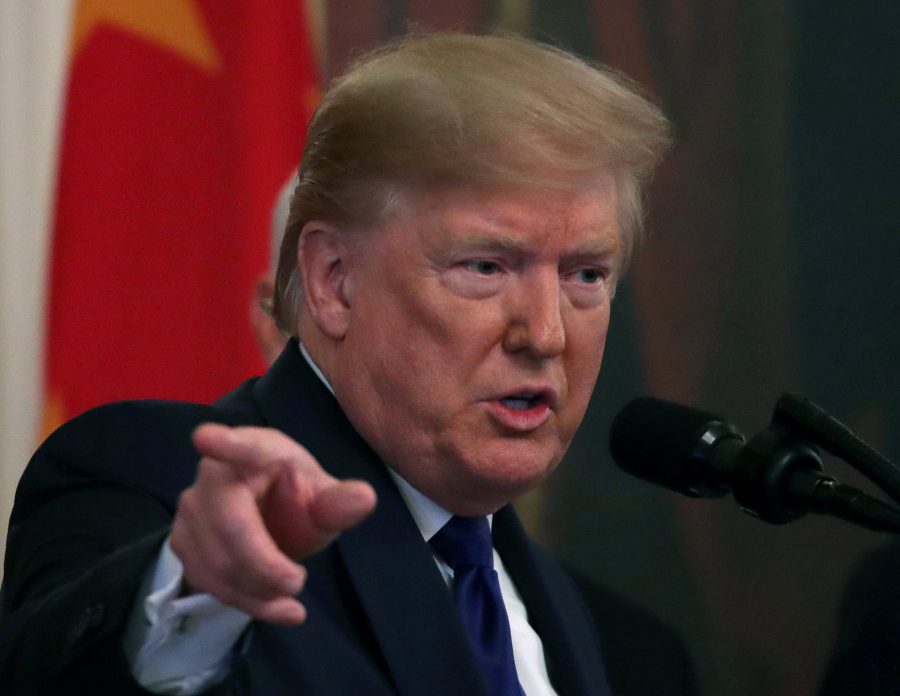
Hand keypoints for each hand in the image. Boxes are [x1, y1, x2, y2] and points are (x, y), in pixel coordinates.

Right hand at [170, 423, 376, 623]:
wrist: (267, 519)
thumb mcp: (323, 498)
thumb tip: (365, 498)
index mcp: (255, 450)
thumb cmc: (295, 498)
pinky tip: (278, 609)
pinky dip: (245, 602)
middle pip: (228, 526)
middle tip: (298, 583)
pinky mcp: (182, 542)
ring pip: (215, 561)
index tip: (206, 438)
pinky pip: (207, 579)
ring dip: (256, 590)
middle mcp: (214, 474)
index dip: (225, 443)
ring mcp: (191, 508)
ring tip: (292, 601)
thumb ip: (340, 502)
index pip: (240, 446)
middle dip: (263, 564)